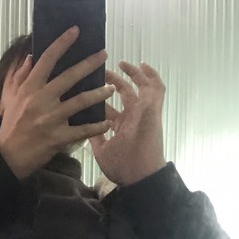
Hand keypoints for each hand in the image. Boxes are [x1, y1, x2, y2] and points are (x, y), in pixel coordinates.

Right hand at [0, 27, 112, 178]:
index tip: (75, 30)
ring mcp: (51, 119)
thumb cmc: (12, 124)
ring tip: (111, 88)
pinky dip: (97, 126)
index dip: (61, 43)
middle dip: (89, 64)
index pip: (47, 59)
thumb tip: (31, 56)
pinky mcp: (58, 137)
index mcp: (30, 88)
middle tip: (104, 54)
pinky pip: (82, 130)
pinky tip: (108, 123)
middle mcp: (41, 99)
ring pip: (81, 101)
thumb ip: (21, 75)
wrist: (8, 156)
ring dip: (99, 93)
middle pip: (69, 77)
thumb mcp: (11, 96)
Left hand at [89, 61, 166, 186]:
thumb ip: (93, 136)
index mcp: (121, 127)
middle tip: (100, 71)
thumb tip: (81, 124)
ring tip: (120, 63)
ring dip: (132, 74)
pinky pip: (157, 88)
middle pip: (124, 94)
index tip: (87, 85)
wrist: (140, 175)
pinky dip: (152, 76)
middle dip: (112, 81)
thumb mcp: (101, 151)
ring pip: (141, 87)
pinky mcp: (152, 108)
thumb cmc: (122, 166)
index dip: (100, 98)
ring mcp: (143, 111)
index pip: (109, 108)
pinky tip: (143, 65)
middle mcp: (132, 117)